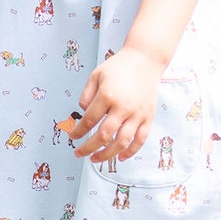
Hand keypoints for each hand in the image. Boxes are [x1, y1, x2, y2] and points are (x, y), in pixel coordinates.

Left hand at [71, 46, 162, 163]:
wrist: (145, 60)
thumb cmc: (118, 67)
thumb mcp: (96, 75)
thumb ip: (86, 95)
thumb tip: (82, 113)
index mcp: (107, 96)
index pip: (89, 121)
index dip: (78, 132)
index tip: (72, 137)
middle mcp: (123, 108)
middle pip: (103, 135)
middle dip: (88, 148)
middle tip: (79, 153)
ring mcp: (137, 114)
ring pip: (122, 142)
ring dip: (107, 154)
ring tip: (96, 160)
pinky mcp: (148, 117)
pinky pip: (140, 139)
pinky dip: (131, 151)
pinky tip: (120, 158)